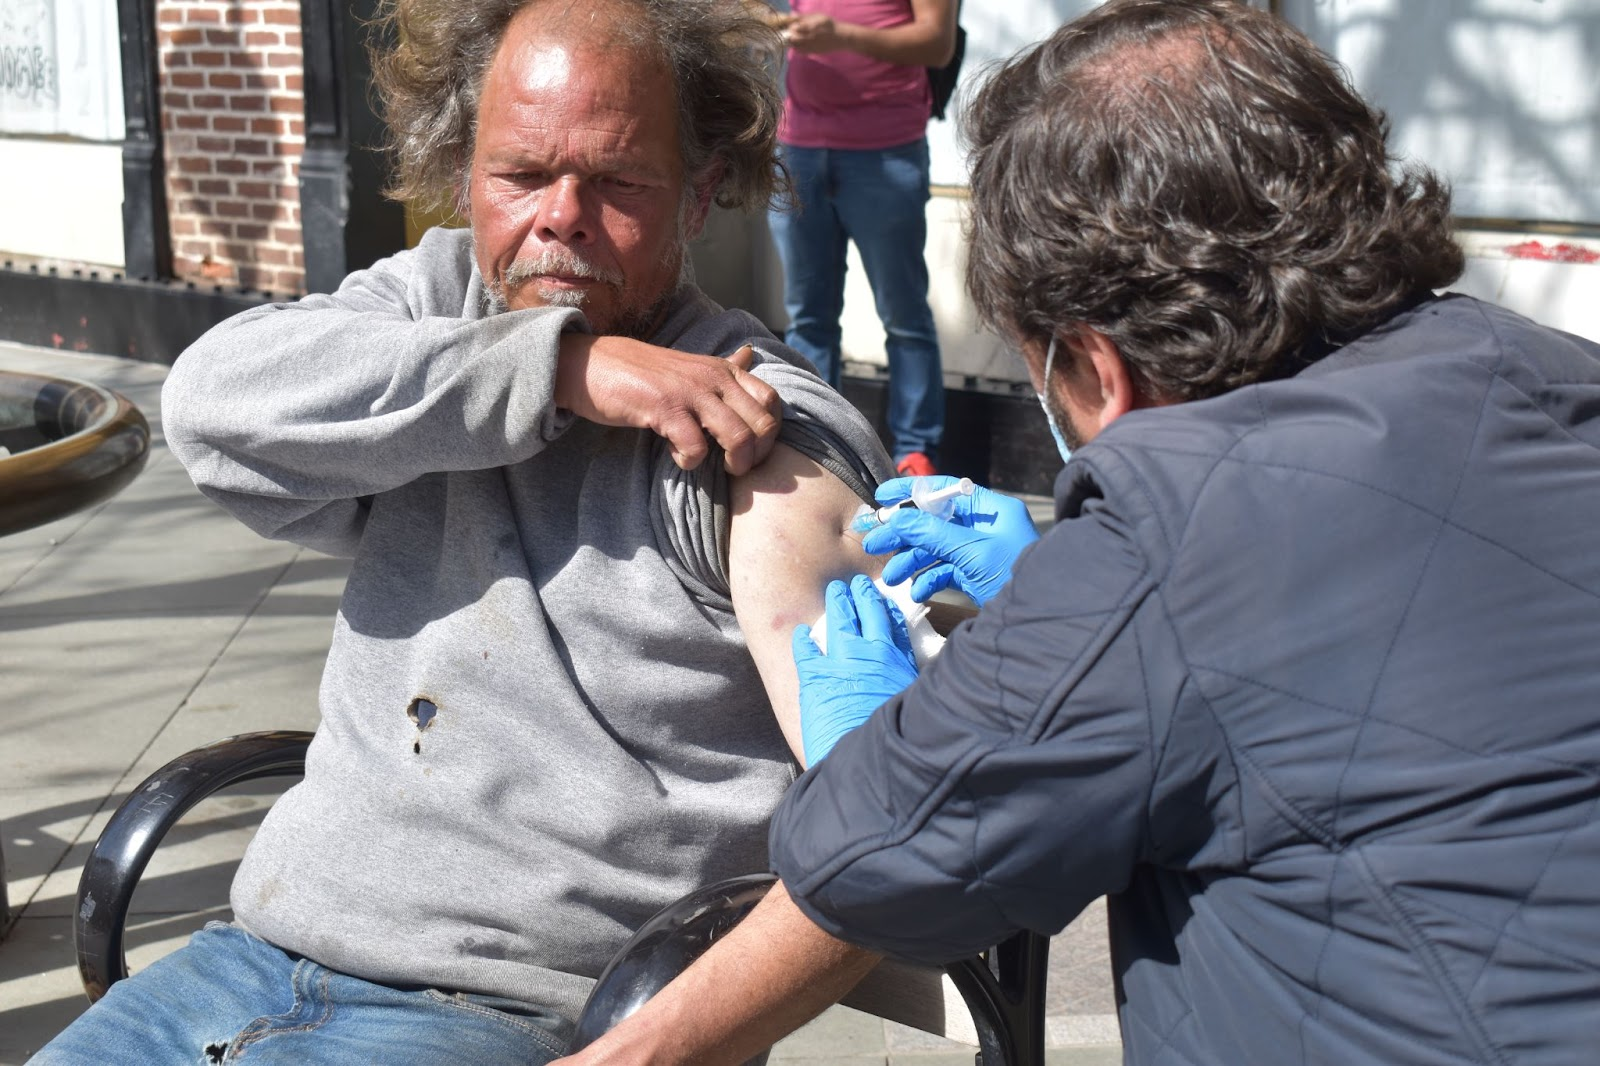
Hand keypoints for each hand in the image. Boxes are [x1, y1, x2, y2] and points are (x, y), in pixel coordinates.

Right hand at [556, 338, 781, 474]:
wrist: (592, 364)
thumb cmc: (643, 372)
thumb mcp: (691, 364)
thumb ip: (723, 367)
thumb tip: (750, 354)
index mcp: (724, 369)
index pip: (771, 401)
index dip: (770, 433)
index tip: (751, 449)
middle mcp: (713, 377)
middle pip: (763, 424)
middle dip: (756, 455)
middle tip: (735, 466)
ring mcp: (690, 392)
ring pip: (738, 437)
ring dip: (733, 463)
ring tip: (714, 466)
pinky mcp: (664, 408)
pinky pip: (696, 446)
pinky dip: (690, 461)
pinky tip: (678, 455)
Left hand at [785, 14, 843, 52]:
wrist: (839, 37)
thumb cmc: (828, 24)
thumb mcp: (817, 16)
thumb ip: (804, 16)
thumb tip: (791, 14)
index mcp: (811, 26)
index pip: (794, 28)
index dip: (791, 27)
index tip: (792, 25)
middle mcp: (810, 37)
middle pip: (792, 38)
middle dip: (790, 34)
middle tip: (792, 32)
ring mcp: (811, 46)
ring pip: (795, 46)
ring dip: (793, 42)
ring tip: (797, 37)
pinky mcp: (812, 52)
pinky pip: (800, 51)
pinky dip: (797, 47)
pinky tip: (801, 43)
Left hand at [791, 576, 918, 764]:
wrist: (864, 760)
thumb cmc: (896, 738)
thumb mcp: (912, 700)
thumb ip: (910, 680)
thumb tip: (922, 674)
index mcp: (895, 659)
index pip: (890, 622)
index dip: (884, 606)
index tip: (881, 596)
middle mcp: (868, 653)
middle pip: (863, 613)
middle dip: (858, 595)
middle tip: (854, 585)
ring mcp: (839, 662)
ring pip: (837, 622)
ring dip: (836, 605)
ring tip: (835, 593)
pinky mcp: (814, 677)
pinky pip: (806, 649)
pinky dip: (803, 639)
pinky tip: (801, 633)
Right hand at [863, 476, 1039, 606]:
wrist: (1039, 619)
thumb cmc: (1014, 574)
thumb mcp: (971, 551)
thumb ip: (933, 533)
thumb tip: (897, 518)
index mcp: (989, 510)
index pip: (944, 490)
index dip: (911, 492)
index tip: (881, 498)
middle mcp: (984, 527)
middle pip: (934, 522)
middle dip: (903, 535)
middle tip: (872, 544)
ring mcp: (980, 552)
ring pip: (936, 549)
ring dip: (911, 562)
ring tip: (890, 578)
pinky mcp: (977, 575)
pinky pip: (946, 571)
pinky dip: (930, 580)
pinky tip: (917, 592)